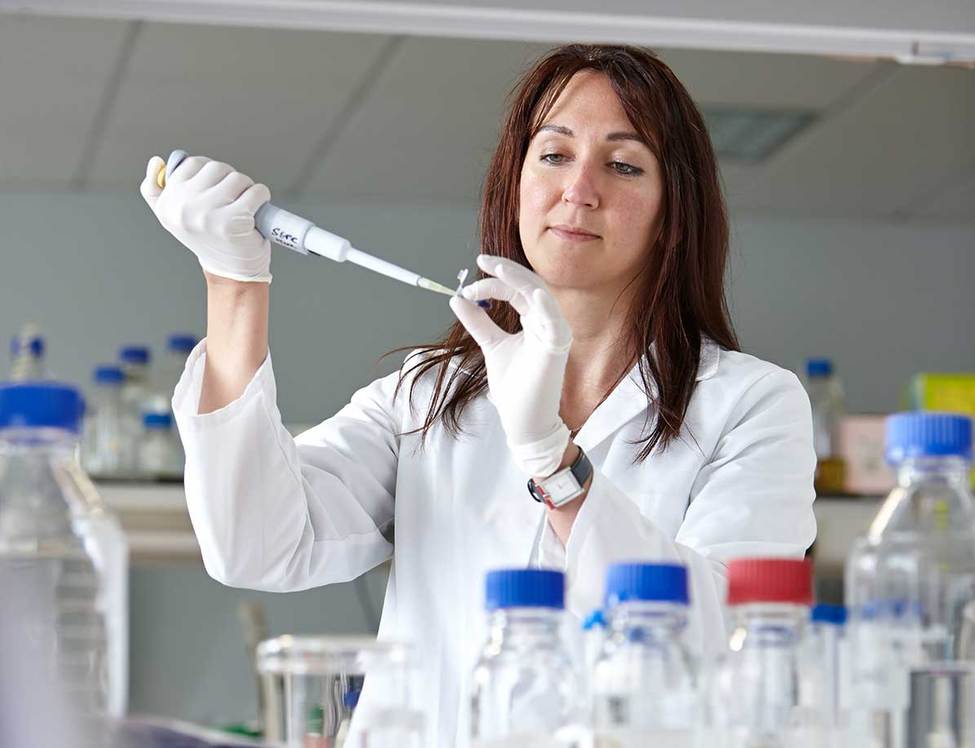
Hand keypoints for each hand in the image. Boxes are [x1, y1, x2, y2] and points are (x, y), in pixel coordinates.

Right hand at [140, 155, 272, 282]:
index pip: (192, 163)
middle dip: (231, 180)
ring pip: (237, 178)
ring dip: (247, 188)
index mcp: (166, 203)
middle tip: (233, 200)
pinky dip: (262, 197)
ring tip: (244, 206)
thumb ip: (157, 190)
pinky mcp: (233, 223)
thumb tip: (156, 161)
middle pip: (217, 168)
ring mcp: (207, 216)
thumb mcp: (174, 216)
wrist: (230, 272)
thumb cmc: (209, 239)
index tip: (216, 191)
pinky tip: (256, 210)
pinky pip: (256, 192)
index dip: (211, 174)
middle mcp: (183, 209)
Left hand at [449, 255, 571, 477]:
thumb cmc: (515, 387)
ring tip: (498, 269)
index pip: (514, 290)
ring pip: (541, 296)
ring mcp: (554, 334)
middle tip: (482, 261)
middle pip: (529, 285)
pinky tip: (533, 294)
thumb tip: (457, 299)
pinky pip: (555, 323)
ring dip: (520, 280)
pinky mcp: (557, 349)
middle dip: (505, 271)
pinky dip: (546, 307)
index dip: (492, 284)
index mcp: (533, 320)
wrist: (524, 422)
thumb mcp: (491, 346)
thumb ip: (478, 323)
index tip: (467, 290)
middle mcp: (546, 323)